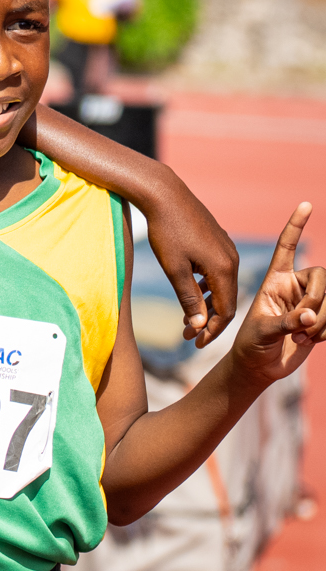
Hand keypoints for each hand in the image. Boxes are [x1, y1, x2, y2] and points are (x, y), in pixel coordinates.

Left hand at [141, 180, 239, 347]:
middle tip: (190, 336)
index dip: (213, 330)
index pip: (226, 310)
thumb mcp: (174, 269)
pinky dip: (208, 287)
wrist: (165, 194)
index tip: (196, 343)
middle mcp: (232, 258)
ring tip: (189, 319)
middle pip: (228, 300)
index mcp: (224, 268)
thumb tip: (200, 325)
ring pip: (223, 286)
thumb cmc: (166, 231)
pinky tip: (193, 293)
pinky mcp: (218, 241)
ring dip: (208, 304)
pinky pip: (219, 272)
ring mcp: (227, 248)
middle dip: (210, 320)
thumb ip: (189, 298)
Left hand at [228, 203, 324, 388]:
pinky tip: (310, 341)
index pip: (287, 247)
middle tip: (302, 321)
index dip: (296, 226)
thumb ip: (285, 322)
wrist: (258, 366)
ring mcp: (309, 302)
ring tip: (301, 336)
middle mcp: (294, 286)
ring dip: (322, 320)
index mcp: (275, 279)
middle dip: (317, 299)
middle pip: (322, 276)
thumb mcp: (261, 331)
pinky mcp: (321, 318)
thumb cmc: (251, 345)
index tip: (306, 204)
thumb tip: (307, 317)